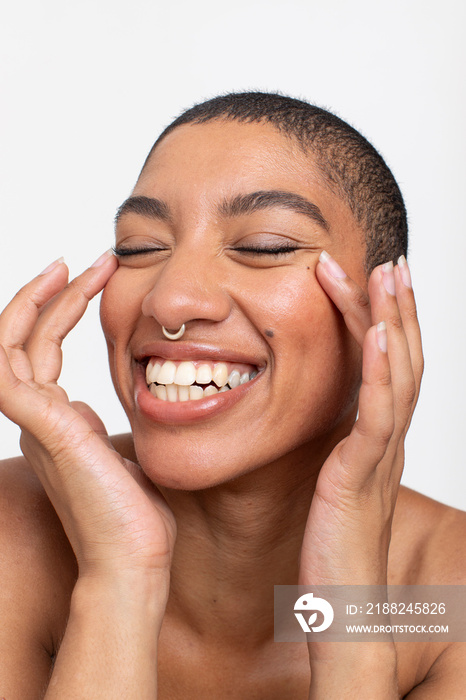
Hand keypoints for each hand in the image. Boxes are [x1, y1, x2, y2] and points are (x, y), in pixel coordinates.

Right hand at [0, 253, 175, 581]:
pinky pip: (8, 364)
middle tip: (91, 260)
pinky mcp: (42, 425)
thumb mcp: (128, 450)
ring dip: (40, 299)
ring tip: (75, 266)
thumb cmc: (137, 514)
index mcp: (59, 422)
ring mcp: (35, 422)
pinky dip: (24, 323)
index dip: (67, 312)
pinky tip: (58, 289)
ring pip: (12, 343)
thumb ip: (116, 423)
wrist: (134, 558)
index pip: (47, 353)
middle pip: (29, 340)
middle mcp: (40, 418)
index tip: (100, 278)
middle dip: (57, 295)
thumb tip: (134, 399)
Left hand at [298, 253, 422, 696]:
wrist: (344, 612)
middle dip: (397, 308)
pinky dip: (384, 369)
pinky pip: (380, 413)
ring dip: (394, 321)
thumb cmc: (329, 551)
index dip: (383, 323)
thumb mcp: (327, 488)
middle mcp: (384, 441)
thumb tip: (303, 426)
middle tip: (391, 260)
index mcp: (372, 441)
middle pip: (402, 360)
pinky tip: (379, 332)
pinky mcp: (362, 476)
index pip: (384, 369)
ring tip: (388, 274)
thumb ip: (324, 454)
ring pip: (397, 375)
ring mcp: (379, 456)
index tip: (370, 281)